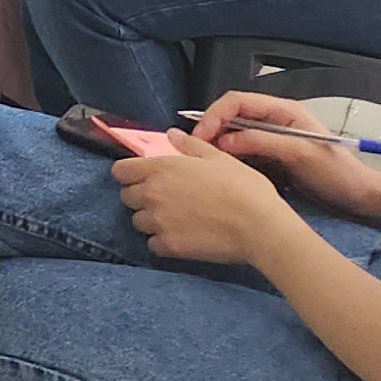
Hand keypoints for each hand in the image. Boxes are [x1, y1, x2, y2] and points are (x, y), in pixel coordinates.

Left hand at [115, 130, 295, 266]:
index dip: (130, 174)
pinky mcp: (169, 246)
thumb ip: (189, 145)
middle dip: (141, 196)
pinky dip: (162, 242)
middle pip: (127, 196)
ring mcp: (159, 222)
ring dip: (151, 220)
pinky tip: (182, 236)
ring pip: (138, 221)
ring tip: (177, 219)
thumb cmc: (244, 189)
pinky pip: (153, 244)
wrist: (260, 226)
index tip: (143, 178)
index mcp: (161, 168)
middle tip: (167, 199)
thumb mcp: (218, 158)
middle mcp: (153, 194)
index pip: (120, 171)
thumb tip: (172, 134)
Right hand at [194, 89, 380, 224]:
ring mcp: (273, 140)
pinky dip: (230, 161)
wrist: (360, 199)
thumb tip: (224, 142)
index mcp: (283, 111)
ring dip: (219, 148)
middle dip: (212, 132)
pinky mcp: (272, 159)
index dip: (214, 115)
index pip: (237, 102)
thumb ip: (262, 142)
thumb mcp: (300, 155)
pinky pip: (243, 154)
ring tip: (207, 164)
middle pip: (232, 117)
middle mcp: (275, 121)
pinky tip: (224, 173)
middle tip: (197, 153)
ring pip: (234, 136)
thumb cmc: (338, 174)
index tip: (201, 137)